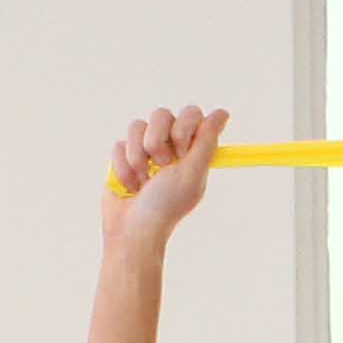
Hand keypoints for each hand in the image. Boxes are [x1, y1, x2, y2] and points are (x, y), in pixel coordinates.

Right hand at [103, 103, 225, 256]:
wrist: (133, 229)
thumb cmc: (166, 205)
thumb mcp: (192, 173)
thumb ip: (207, 142)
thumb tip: (223, 113)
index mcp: (191, 150)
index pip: (191, 114)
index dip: (183, 128)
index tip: (181, 151)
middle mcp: (170, 146)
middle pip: (161, 114)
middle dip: (157, 143)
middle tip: (162, 168)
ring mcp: (145, 150)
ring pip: (137, 126)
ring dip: (138, 157)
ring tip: (143, 181)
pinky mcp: (124, 157)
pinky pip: (119, 144)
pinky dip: (124, 168)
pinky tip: (130, 186)